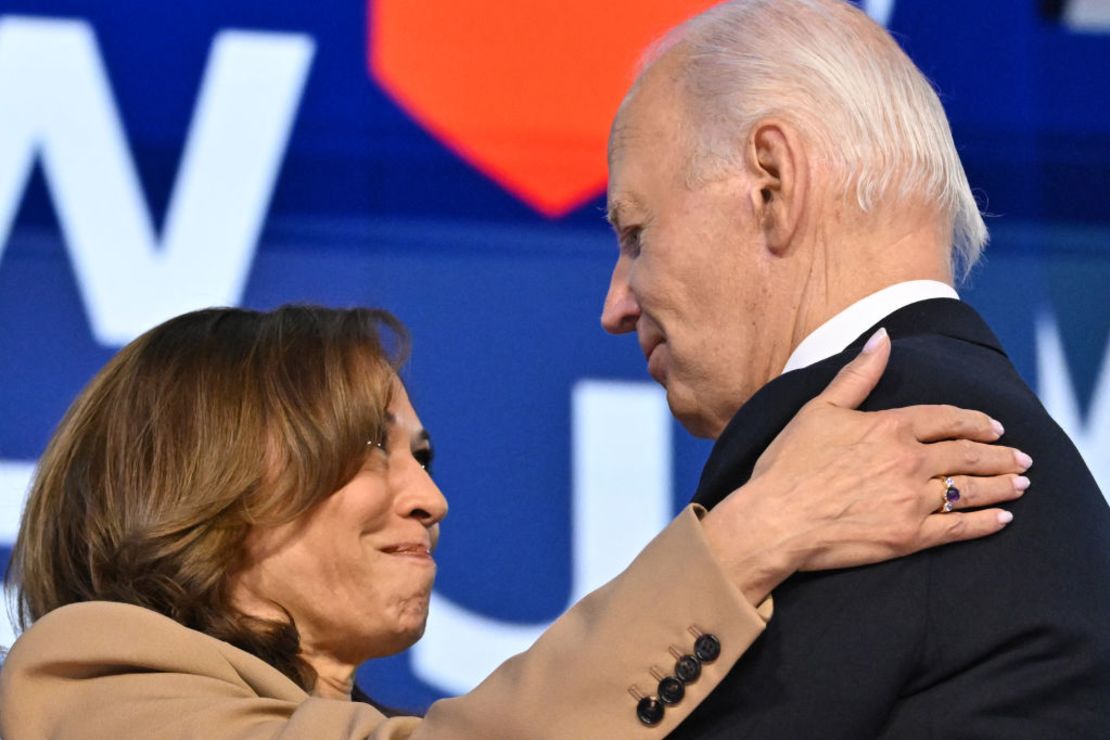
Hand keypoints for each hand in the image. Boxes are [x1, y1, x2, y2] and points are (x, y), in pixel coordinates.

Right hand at [702, 328, 1029, 605]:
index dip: (975, 421)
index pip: (946, 419)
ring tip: (1021, 484)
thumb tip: (883, 337)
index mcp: (890, 427)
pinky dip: (985, 523)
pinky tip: (1002, 519)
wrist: (776, 520)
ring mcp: (913, 500)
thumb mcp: (819, 409)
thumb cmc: (789, 464)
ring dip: (1001, 485)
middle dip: (1000, 455)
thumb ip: (857, 374)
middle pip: (968, 454)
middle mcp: (909, 461)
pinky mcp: (909, 536)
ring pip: (970, 490)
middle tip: (1022, 457)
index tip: (995, 426)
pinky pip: (959, 528)